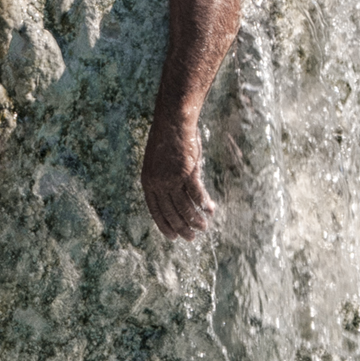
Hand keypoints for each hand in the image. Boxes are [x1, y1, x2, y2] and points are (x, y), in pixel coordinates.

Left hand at [142, 122, 216, 238]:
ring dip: (195, 219)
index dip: (164, 225)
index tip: (172, 237)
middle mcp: (157, 183)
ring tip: (204, 227)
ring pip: (184, 207)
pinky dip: (204, 203)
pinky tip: (211, 210)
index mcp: (147, 182)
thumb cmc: (167, 141)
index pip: (155, 210)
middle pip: (170, 212)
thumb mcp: (159, 162)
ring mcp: (171, 179)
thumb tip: (175, 195)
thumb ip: (164, 179)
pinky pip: (197, 194)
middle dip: (182, 227)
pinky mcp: (186, 173)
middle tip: (192, 237)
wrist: (172, 123)